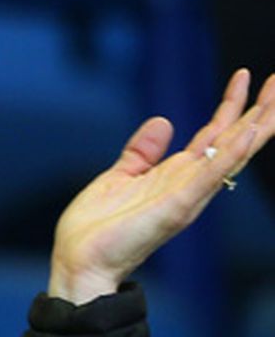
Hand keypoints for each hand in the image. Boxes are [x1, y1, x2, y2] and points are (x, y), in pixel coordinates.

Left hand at [48, 69, 274, 303]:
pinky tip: (249, 132)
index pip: (214, 135)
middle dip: (259, 110)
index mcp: (177, 175)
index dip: (231, 105)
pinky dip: (231, 154)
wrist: (79, 262)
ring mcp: (188, 195)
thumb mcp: (119, 177)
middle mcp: (190, 183)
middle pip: (233, 140)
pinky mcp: (177, 207)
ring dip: (257, 126)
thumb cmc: (96, 228)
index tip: (243, 75)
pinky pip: (210, 176)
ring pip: (232, 155)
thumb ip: (142, 151)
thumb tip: (163, 121)